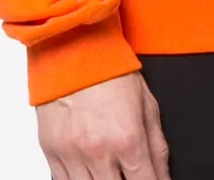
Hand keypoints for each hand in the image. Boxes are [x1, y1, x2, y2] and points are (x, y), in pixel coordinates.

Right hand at [37, 71, 170, 179]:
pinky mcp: (51, 151)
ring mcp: (72, 154)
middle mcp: (99, 151)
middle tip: (130, 173)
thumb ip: (157, 144)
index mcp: (128, 138)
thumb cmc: (110, 67)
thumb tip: (163, 174)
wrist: (72, 45)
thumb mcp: (146, 102)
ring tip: (109, 172)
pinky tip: (88, 174)